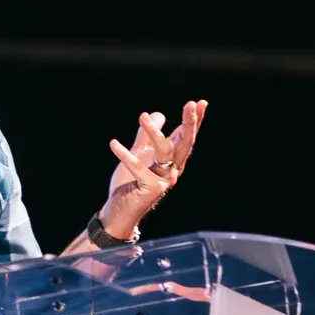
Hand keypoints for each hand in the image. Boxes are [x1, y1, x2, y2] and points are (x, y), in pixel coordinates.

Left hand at [101, 100, 207, 237]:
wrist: (119, 212)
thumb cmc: (130, 184)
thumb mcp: (139, 154)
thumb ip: (146, 136)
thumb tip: (156, 114)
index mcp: (172, 161)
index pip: (186, 137)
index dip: (195, 121)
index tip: (201, 102)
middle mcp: (173, 170)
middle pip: (185, 143)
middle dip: (189, 123)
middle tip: (191, 104)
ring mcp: (164, 180)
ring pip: (165, 151)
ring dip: (154, 132)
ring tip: (142, 117)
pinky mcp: (151, 189)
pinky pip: (138, 168)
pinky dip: (125, 155)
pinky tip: (113, 143)